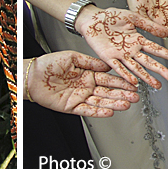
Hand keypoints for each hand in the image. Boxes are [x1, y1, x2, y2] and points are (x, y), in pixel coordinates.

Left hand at [26, 52, 140, 117]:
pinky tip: (110, 111)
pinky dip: (99, 111)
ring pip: (101, 102)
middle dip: (122, 94)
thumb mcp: (71, 57)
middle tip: (135, 97)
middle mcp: (85, 87)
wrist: (31, 75)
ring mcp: (79, 97)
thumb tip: (106, 65)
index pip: (108, 79)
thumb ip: (89, 62)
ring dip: (114, 104)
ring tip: (127, 104)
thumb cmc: (47, 65)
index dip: (120, 82)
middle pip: (107, 92)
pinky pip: (88, 110)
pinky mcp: (71, 107)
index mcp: (86, 74)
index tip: (132, 83)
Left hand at [76, 7, 167, 88]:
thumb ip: (148, 25)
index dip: (166, 55)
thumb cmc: (110, 16)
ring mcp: (120, 55)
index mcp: (137, 39)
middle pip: (148, 62)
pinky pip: (119, 68)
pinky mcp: (108, 58)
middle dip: (159, 70)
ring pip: (136, 68)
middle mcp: (130, 50)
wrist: (92, 19)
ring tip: (156, 85)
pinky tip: (134, 82)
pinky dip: (126, 75)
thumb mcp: (132, 17)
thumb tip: (165, 30)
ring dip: (146, 77)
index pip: (155, 49)